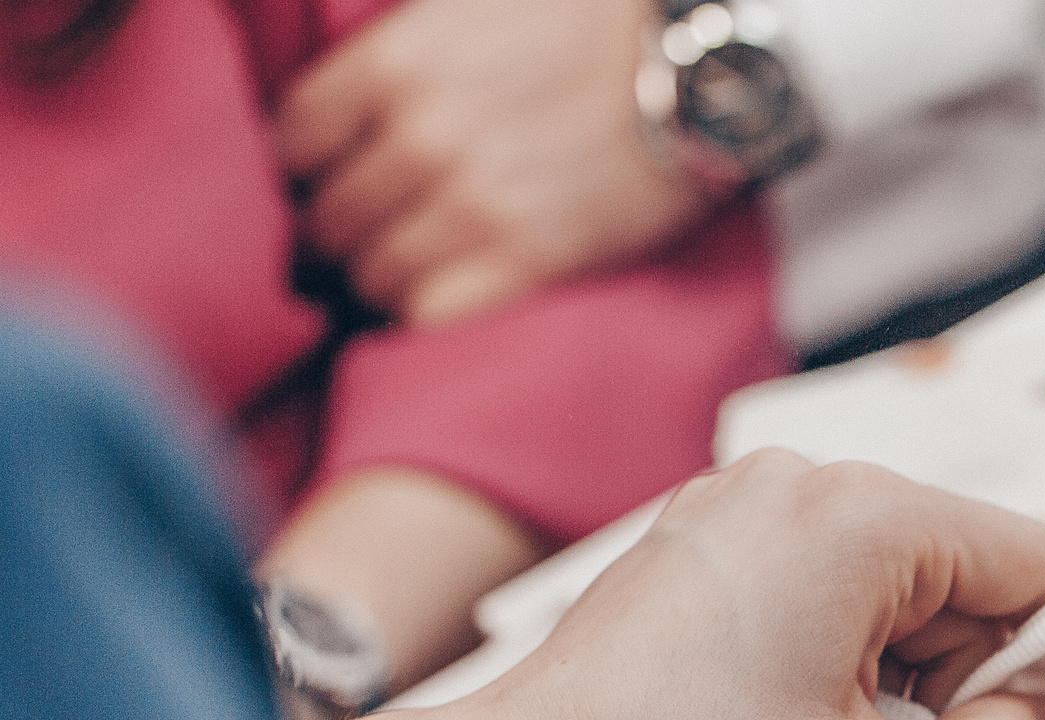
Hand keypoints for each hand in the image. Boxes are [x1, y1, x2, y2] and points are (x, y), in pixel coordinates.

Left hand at [276, 0, 713, 325]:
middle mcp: (423, 141)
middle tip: (367, 225)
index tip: (326, 171)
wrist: (699, 71)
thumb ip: (397, 42)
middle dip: (342, 224)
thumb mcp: (469, 0)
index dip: (305, 162)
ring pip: (375, 274)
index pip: (294, 141)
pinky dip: (427, 308)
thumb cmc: (590, 21)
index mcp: (395, 66)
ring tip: (407, 262)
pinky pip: (432, 313)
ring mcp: (476, 209)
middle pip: (329, 216)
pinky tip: (443, 291)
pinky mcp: (531, 262)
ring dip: (383, 274)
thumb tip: (346, 90)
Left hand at [290, 452, 1044, 719]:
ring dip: (898, 691)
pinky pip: (817, 600)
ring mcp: (739, 510)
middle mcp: (803, 484)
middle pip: (963, 579)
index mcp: (866, 516)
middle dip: (966, 685)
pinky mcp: (699, 552)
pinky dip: (833, 674)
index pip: (1041, 565)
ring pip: (890, 597)